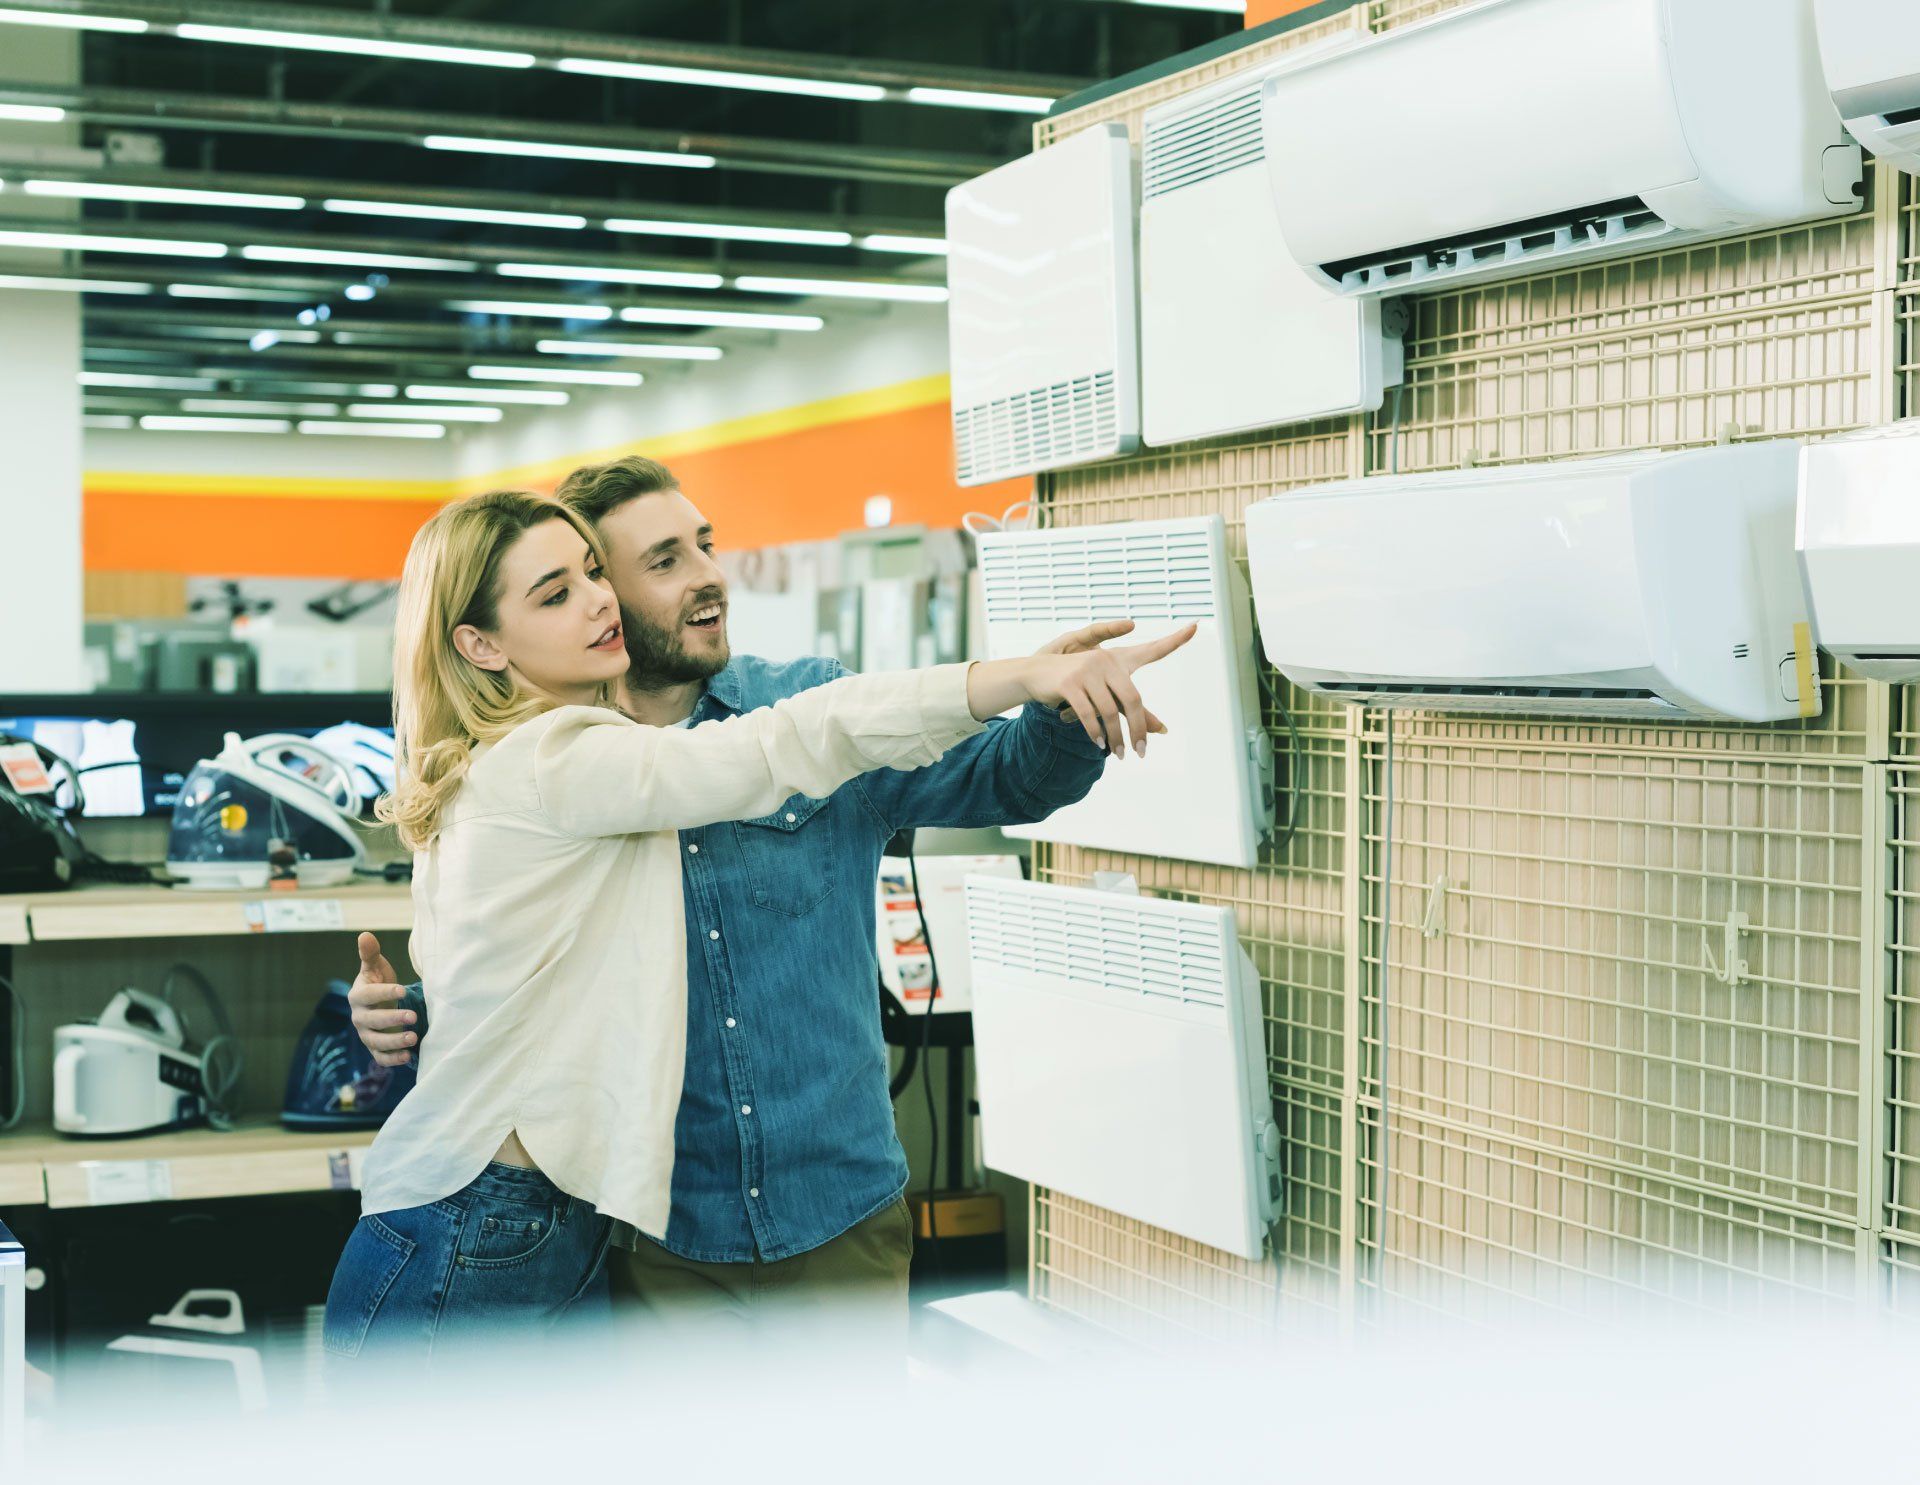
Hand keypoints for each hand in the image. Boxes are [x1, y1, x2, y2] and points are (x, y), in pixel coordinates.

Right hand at [348, 930, 416, 1067]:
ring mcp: (366, 1034)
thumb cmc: (379, 982)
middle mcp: (359, 1017)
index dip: (384, 992)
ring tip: (414, 1038)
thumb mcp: (376, 967)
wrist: (379, 1004)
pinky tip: (409, 1056)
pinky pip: (381, 1057)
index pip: (369, 995)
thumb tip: (365, 935)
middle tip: (413, 1016)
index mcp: (358, 995)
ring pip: (376, 1041)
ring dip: (394, 1041)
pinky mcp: (375, 1048)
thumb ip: (370, 954)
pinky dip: (393, 1059)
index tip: (403, 989)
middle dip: (392, 1019)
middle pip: (372, 1020)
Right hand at [965, 623, 1196, 757]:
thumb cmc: (1077, 684)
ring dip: (1115, 738)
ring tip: (1119, 755)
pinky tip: (1099, 744)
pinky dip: (1095, 732)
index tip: (1196, 626)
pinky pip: (1088, 713)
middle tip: (1141, 752)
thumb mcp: (1108, 695)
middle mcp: (1106, 661)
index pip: (1153, 650)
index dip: (1175, 639)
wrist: (1037, 675)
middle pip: (1133, 699)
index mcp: (1119, 660)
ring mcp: (1087, 670)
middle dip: (1138, 729)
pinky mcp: (1069, 683)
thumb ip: (1135, 711)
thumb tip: (1163, 730)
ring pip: (1109, 712)